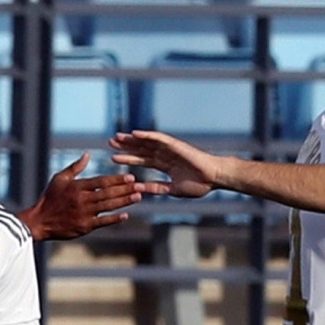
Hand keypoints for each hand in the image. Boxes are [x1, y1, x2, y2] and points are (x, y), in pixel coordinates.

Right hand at [23, 155, 145, 242]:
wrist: (40, 221)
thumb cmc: (50, 198)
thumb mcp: (60, 179)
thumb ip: (75, 167)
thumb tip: (87, 154)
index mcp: (77, 186)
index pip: (101, 182)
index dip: (117, 179)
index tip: (130, 176)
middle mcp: (82, 199)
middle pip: (108, 193)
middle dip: (126, 189)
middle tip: (140, 185)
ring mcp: (84, 213)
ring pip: (108, 206)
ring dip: (124, 201)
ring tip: (137, 197)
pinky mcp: (85, 226)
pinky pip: (102, 222)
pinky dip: (114, 219)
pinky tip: (126, 215)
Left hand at [110, 130, 224, 198]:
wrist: (214, 178)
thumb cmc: (199, 185)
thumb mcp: (172, 189)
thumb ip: (156, 188)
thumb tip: (138, 189)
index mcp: (165, 165)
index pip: (143, 160)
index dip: (129, 158)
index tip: (114, 158)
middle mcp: (165, 155)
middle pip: (141, 149)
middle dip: (126, 147)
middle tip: (109, 144)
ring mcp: (170, 149)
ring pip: (146, 142)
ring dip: (132, 139)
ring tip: (117, 137)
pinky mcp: (175, 144)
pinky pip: (158, 138)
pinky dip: (147, 135)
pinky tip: (134, 134)